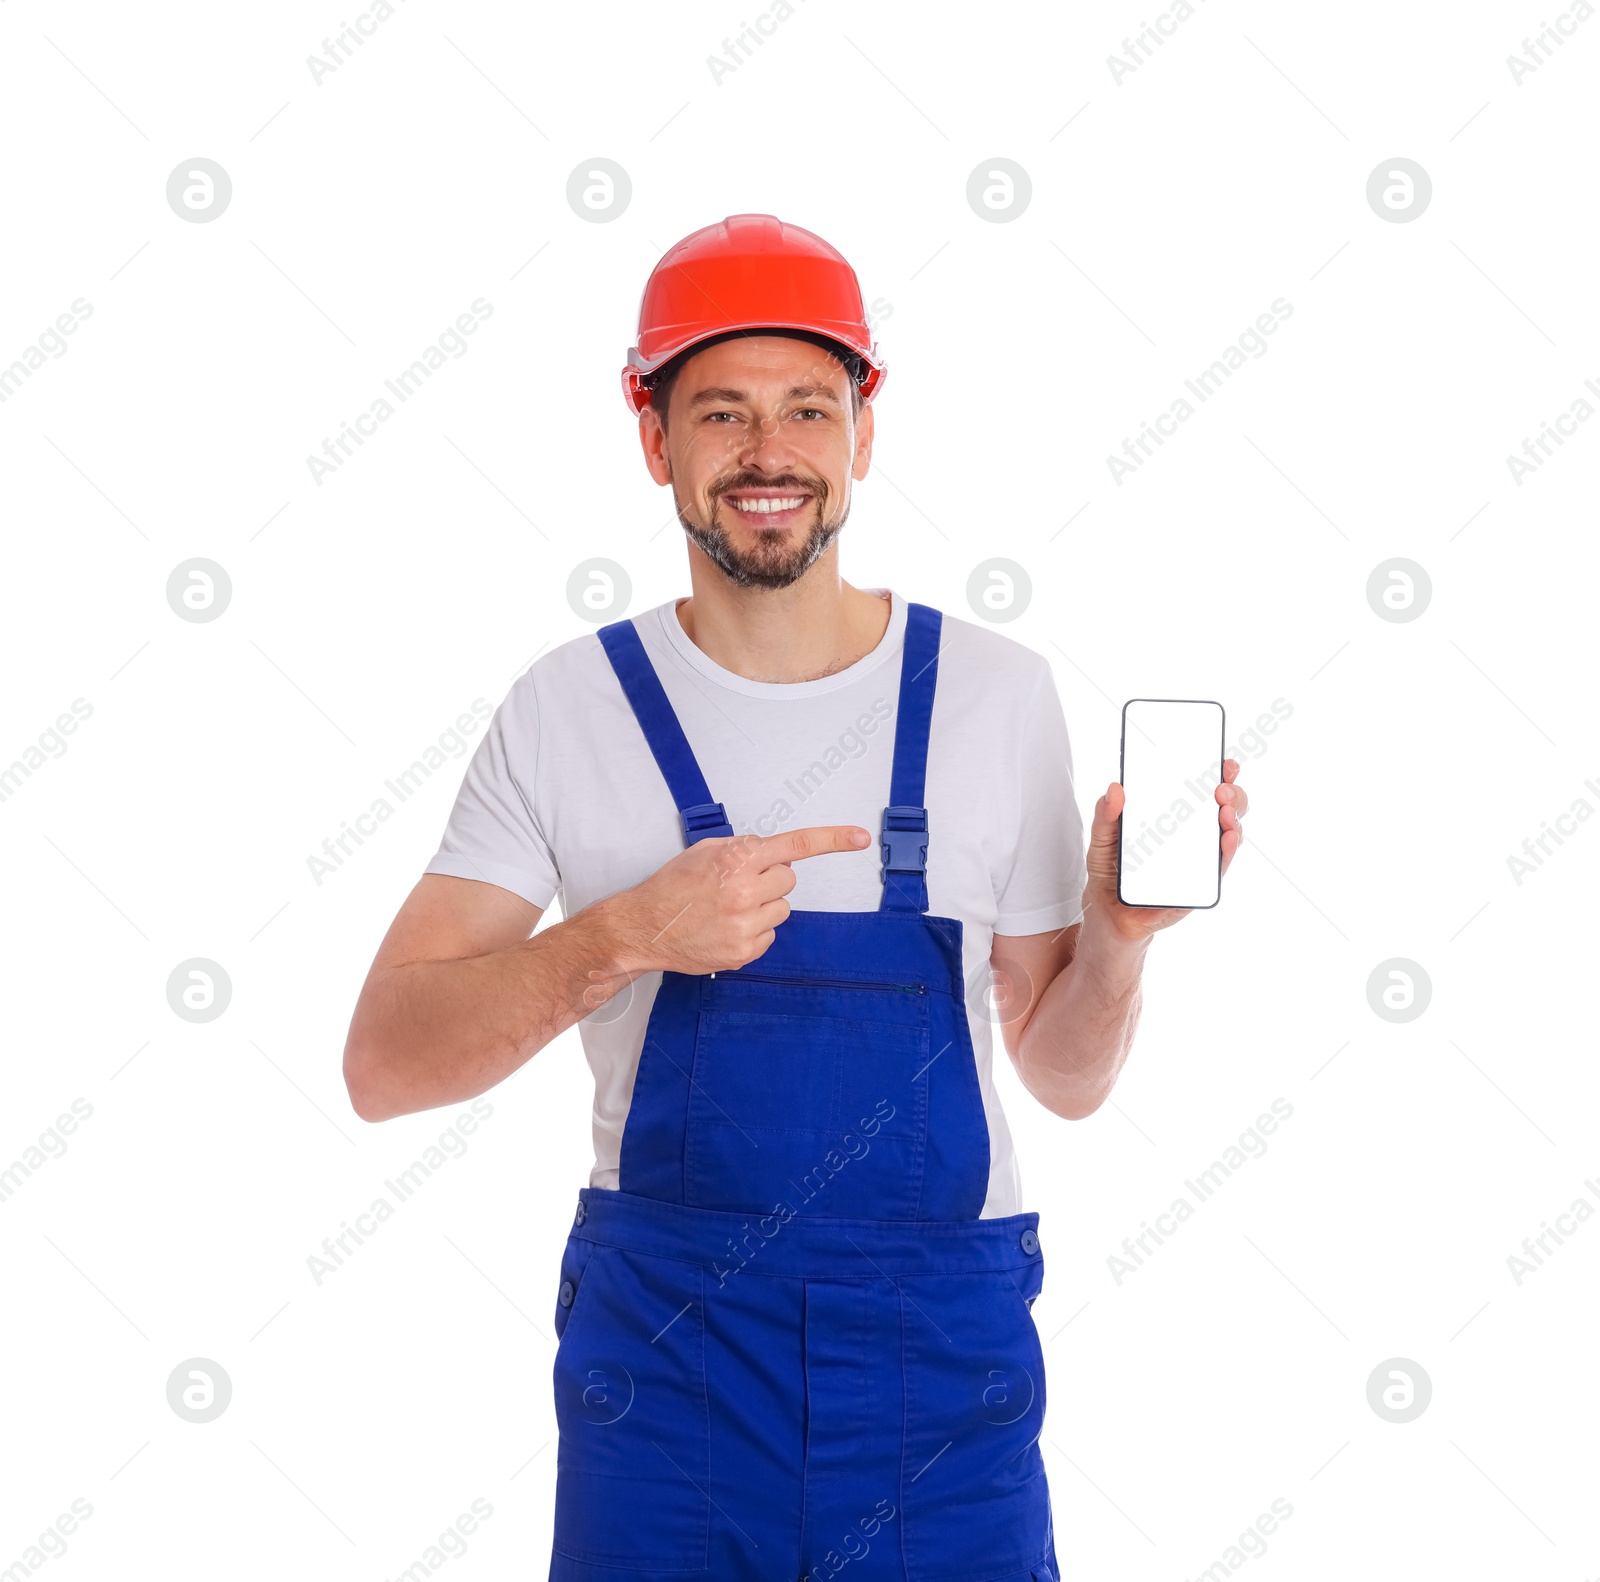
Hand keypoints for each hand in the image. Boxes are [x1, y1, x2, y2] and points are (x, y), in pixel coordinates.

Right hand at [600, 825, 872, 976]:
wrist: (643, 928)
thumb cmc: (671, 887)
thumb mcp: (704, 852)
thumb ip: (742, 849)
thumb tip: (773, 854)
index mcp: (735, 860)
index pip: (794, 846)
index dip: (832, 840)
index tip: (860, 837)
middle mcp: (744, 891)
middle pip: (789, 879)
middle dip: (770, 879)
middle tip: (739, 885)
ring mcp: (745, 924)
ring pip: (782, 908)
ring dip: (762, 906)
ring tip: (727, 909)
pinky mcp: (744, 951)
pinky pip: (770, 936)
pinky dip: (754, 932)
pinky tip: (725, 928)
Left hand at [1084, 758, 1248, 943]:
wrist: (1108, 911)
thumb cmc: (1110, 869)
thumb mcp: (1102, 837)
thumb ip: (1105, 814)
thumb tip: (1114, 789)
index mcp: (1173, 817)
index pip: (1203, 790)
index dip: (1220, 774)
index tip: (1226, 764)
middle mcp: (1192, 835)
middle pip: (1225, 809)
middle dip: (1233, 794)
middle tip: (1221, 788)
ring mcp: (1199, 859)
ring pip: (1229, 834)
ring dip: (1234, 819)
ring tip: (1225, 810)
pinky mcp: (1199, 885)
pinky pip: (1219, 867)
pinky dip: (1227, 851)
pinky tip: (1227, 838)